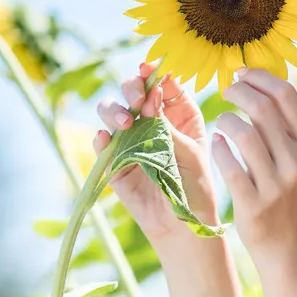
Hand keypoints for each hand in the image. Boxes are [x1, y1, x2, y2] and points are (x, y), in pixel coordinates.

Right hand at [93, 61, 220, 241]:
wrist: (183, 227)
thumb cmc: (196, 188)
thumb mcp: (189, 152)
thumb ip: (168, 124)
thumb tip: (150, 94)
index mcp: (178, 114)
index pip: (163, 83)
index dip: (154, 73)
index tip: (148, 69)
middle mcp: (152, 121)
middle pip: (133, 91)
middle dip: (132, 89)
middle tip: (138, 101)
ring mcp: (131, 140)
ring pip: (112, 112)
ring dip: (114, 111)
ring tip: (125, 124)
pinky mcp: (115, 161)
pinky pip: (102, 144)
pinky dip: (101, 138)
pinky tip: (106, 138)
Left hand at [211, 67, 296, 263]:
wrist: (288, 244)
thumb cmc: (287, 190)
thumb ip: (284, 122)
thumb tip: (256, 78)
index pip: (286, 93)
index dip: (258, 77)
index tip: (241, 73)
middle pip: (262, 107)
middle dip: (236, 92)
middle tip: (225, 92)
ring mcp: (277, 184)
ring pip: (243, 132)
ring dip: (225, 120)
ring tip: (222, 122)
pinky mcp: (254, 203)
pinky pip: (228, 163)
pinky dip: (218, 147)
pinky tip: (217, 143)